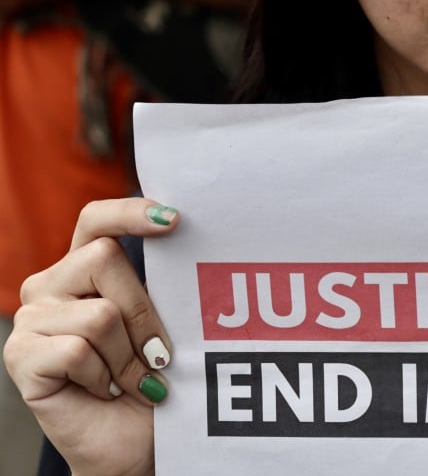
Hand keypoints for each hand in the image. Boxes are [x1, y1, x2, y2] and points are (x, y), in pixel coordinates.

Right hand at [2, 198, 179, 475]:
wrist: (136, 442)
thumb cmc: (154, 378)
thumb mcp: (161, 323)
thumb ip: (158, 284)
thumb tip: (181, 237)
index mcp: (85, 268)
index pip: (96, 220)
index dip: (129, 212)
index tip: (174, 220)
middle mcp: (51, 285)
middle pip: (105, 259)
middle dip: (144, 312)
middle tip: (156, 354)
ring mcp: (30, 319)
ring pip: (98, 313)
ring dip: (128, 355)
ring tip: (132, 379)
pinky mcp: (20, 356)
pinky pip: (76, 350)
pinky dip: (104, 376)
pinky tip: (105, 391)